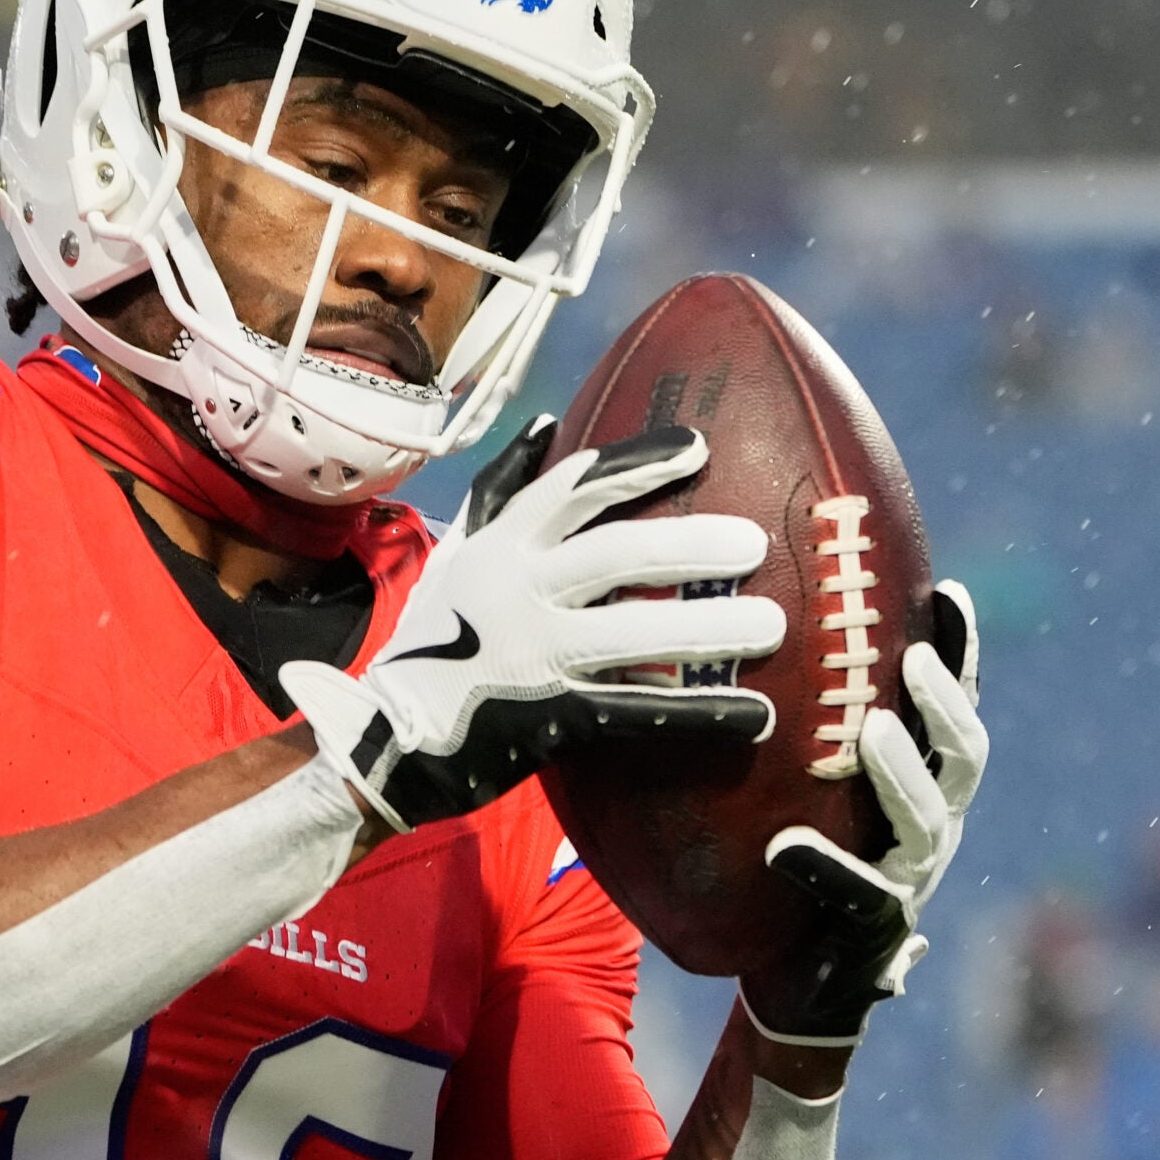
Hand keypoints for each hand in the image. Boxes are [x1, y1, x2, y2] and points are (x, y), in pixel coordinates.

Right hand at [282, 416, 785, 831]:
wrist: (384, 735)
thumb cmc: (434, 638)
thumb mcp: (458, 554)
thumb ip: (503, 491)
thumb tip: (548, 424)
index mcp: (501, 547)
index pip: (574, 489)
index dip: (638, 463)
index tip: (699, 448)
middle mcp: (516, 592)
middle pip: (614, 556)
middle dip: (689, 545)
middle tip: (753, 543)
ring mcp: (533, 655)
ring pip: (633, 635)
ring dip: (708, 630)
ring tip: (774, 625)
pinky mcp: (549, 718)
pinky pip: (636, 712)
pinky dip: (698, 714)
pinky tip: (755, 714)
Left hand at [739, 579, 986, 1046]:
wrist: (796, 978)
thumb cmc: (796, 862)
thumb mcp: (809, 787)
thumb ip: (808, 725)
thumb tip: (763, 621)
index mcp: (927, 784)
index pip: (957, 708)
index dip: (961, 654)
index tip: (947, 591)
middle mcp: (934, 826)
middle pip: (967, 756)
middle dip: (945, 706)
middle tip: (912, 660)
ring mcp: (912, 880)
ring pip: (929, 821)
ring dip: (904, 773)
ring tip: (873, 732)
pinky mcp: (875, 933)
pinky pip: (860, 896)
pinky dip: (825, 869)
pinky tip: (785, 847)